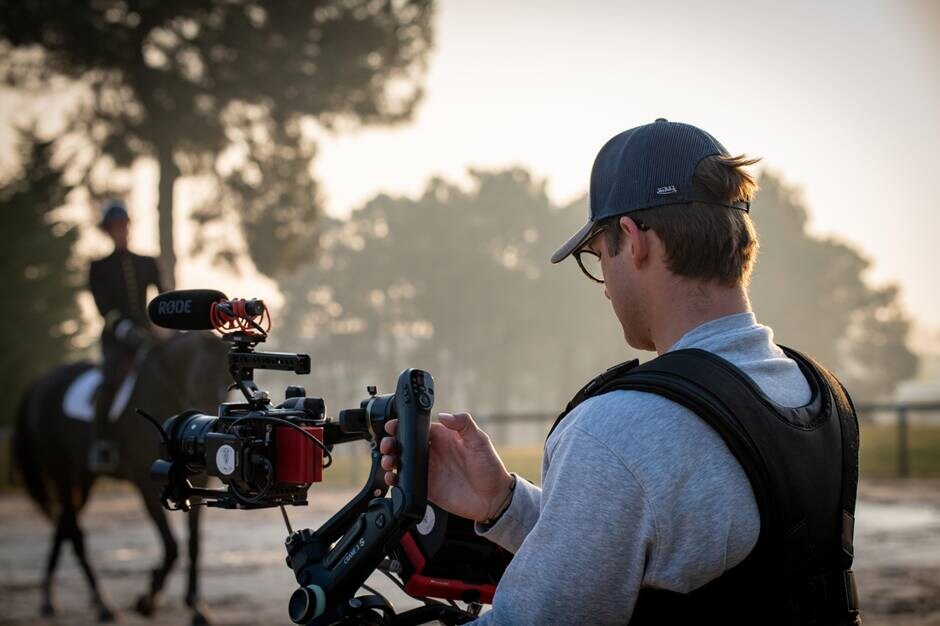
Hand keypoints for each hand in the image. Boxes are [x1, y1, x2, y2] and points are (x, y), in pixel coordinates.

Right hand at [380, 412, 512, 522]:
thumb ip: (464, 424)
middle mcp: (434, 453)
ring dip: (391, 460)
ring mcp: (429, 470)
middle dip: (392, 443)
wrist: (494, 498)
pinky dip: (396, 480)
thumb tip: (444, 415)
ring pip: (403, 462)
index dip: (404, 427)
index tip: (393, 426)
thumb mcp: (479, 441)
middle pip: (406, 445)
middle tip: (387, 445)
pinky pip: (406, 482)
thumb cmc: (489, 467)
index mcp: (444, 438)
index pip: (418, 428)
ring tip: (388, 461)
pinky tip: (392, 478)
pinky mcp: (427, 488)